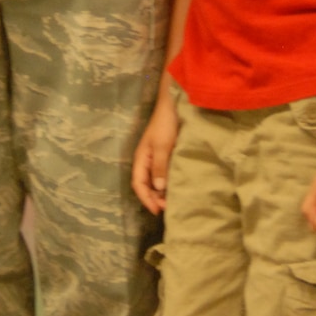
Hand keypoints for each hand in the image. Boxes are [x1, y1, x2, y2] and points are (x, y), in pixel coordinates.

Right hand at [132, 93, 179, 214]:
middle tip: (168, 207)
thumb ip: (160, 167)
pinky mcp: (167, 155)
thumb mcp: (162, 146)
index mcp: (141, 158)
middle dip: (154, 198)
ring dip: (162, 192)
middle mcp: (147, 161)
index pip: (138, 184)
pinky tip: (177, 188)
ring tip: (173, 201)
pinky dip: (169, 183)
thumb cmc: (165, 123)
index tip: (157, 210)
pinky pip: (165, 174)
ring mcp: (157, 158)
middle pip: (146, 185)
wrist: (175, 104)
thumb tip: (158, 188)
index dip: (146, 199)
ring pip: (156, 181)